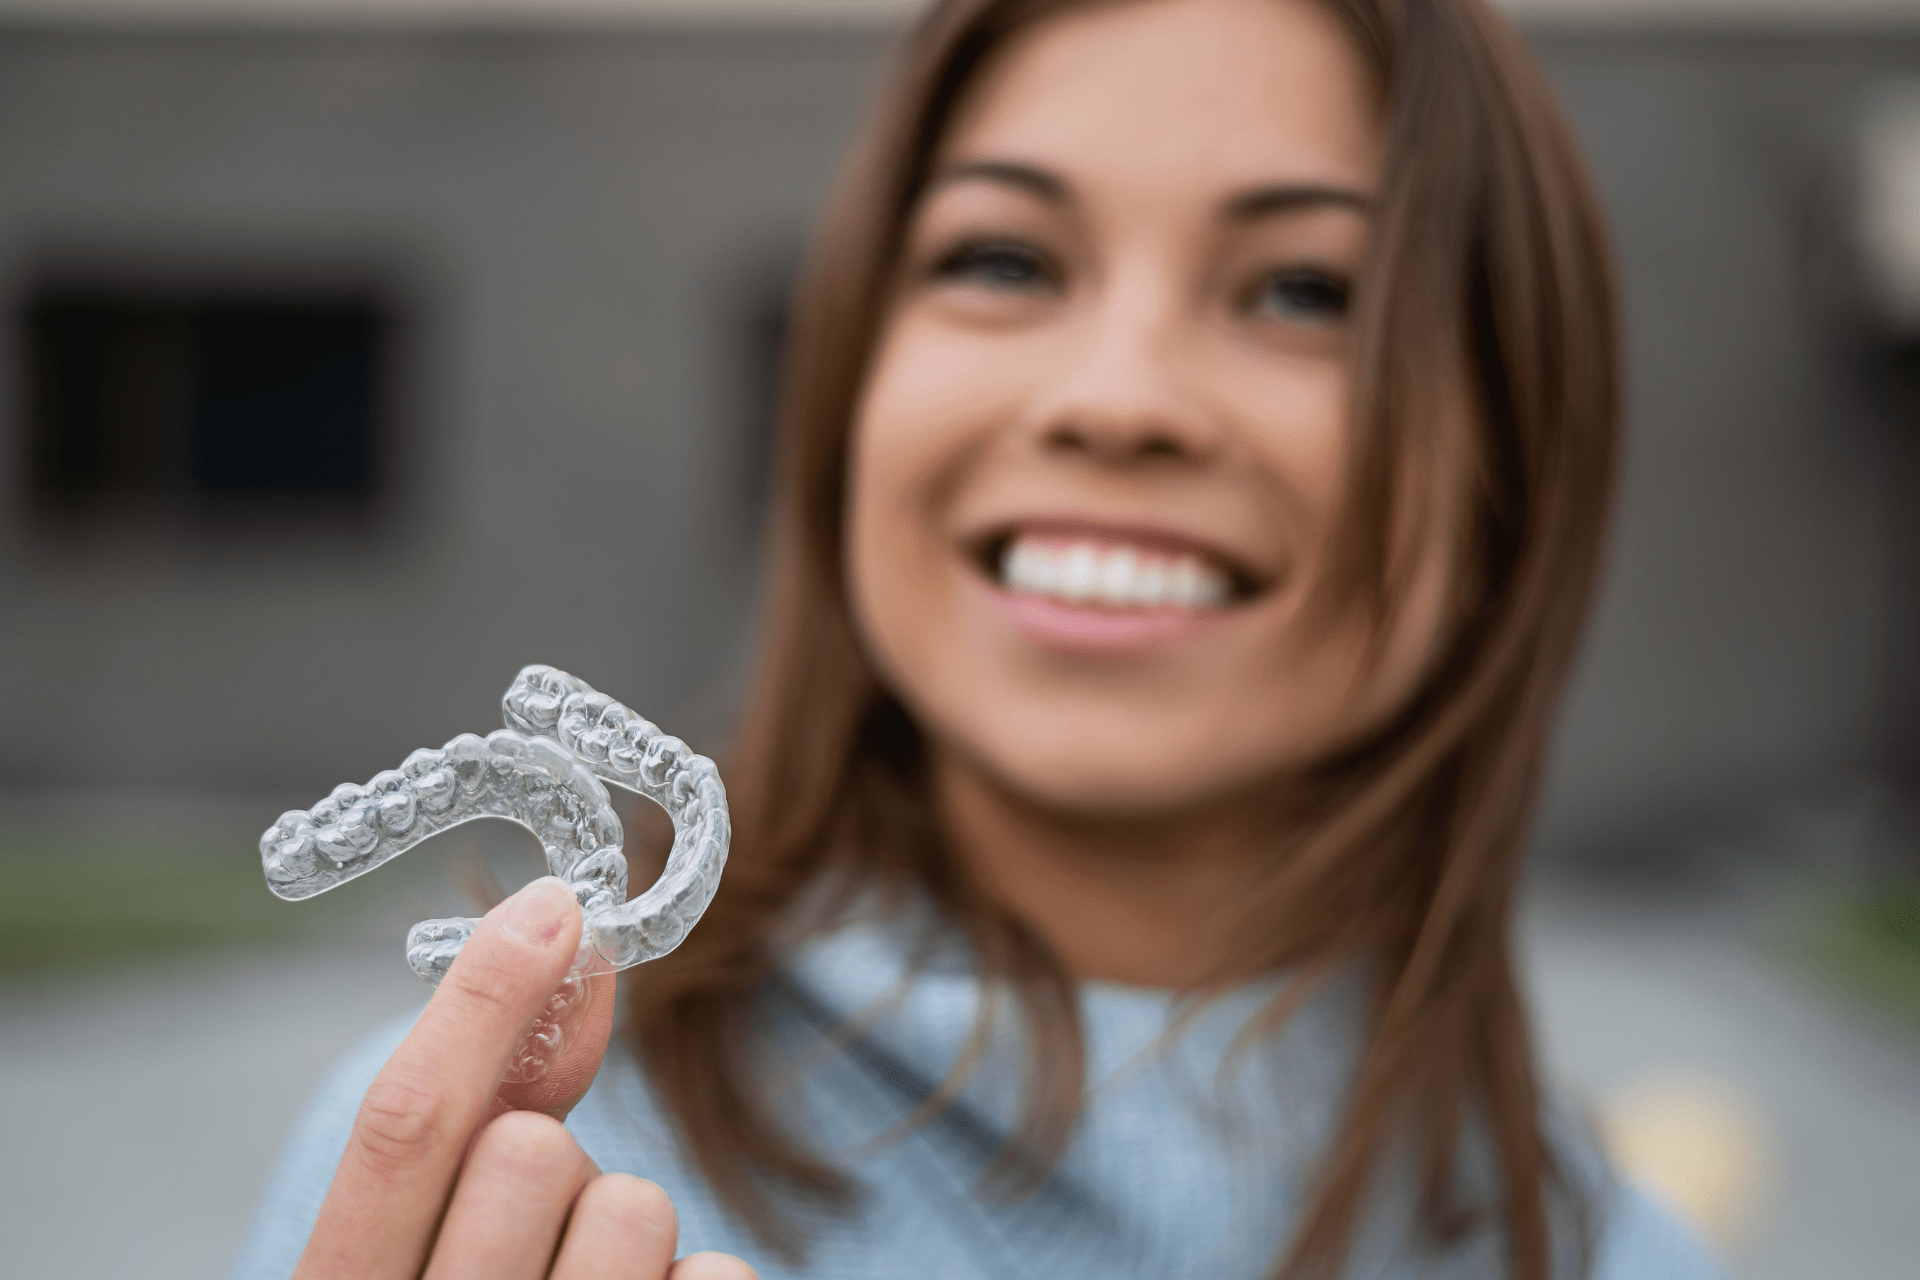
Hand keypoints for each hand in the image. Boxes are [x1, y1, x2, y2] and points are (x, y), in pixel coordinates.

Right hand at [292, 876, 757, 1279]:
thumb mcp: (425, 1245)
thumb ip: (483, 1107)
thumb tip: (565, 939)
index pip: (399, 1132)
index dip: (480, 1002)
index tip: (557, 904)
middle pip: (528, 1154)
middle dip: (549, 1161)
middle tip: (528, 1239)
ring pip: (634, 1204)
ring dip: (623, 1232)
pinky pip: (716, 1278)